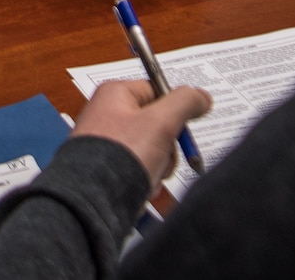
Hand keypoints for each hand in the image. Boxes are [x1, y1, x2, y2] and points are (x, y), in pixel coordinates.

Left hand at [70, 79, 212, 190]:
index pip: (158, 92)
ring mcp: (108, 144)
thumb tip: (201, 96)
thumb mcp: (160, 122)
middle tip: (162, 154)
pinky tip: (139, 189)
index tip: (180, 128)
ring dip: (158, 167)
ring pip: (152, 150)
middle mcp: (108, 116)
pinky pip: (139, 169)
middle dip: (167, 147)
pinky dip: (145, 180)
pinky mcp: (108, 169)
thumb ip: (185, 103)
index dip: (174, 111)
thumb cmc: (119, 157)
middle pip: (158, 124)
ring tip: (147, 175)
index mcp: (115, 95)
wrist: (93, 203)